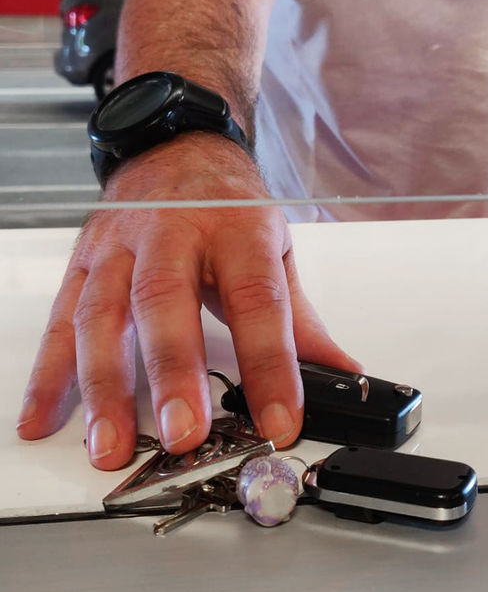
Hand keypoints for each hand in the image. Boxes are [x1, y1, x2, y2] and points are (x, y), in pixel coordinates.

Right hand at [17, 133, 360, 468]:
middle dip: (172, 374)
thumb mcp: (275, 249)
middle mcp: (171, 233)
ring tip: (112, 446)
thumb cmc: (227, 204)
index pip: (258, 302)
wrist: (177, 145)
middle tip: (184, 435)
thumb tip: (341, 375)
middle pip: (165, 303)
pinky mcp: (83, 264)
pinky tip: (43, 419)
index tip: (280, 421)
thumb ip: (301, 320)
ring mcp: (119, 247)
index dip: (270, 366)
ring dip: (103, 387)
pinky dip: (48, 375)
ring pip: (102, 316)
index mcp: (234, 230)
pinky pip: (61, 322)